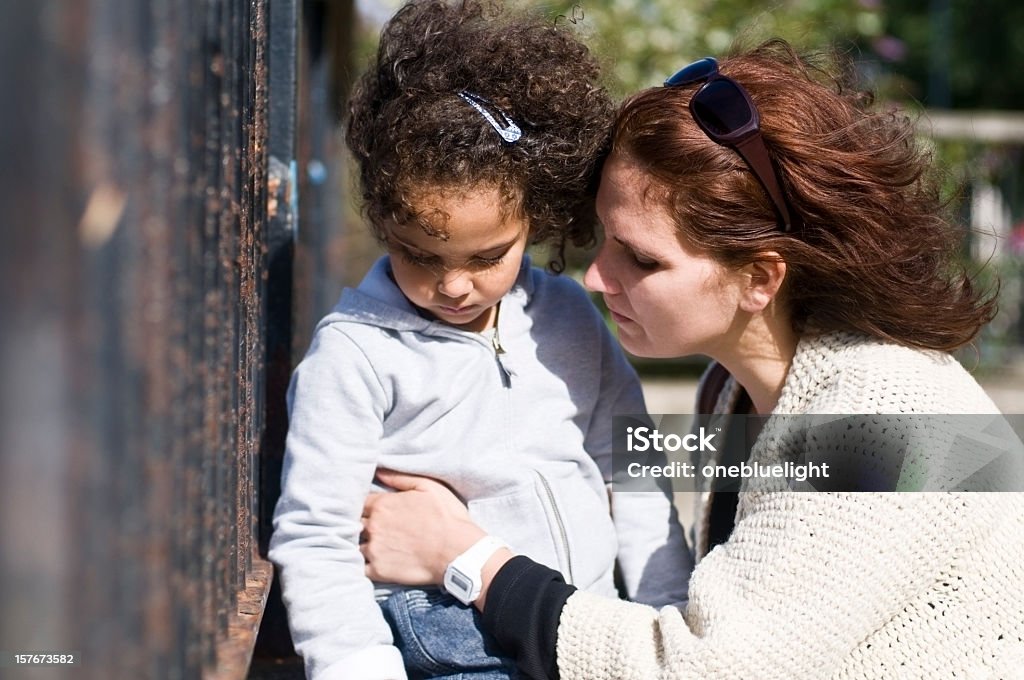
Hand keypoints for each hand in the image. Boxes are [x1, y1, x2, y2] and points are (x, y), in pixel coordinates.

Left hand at [361, 470, 486, 584]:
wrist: (459, 552)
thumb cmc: (447, 518)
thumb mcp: (428, 487)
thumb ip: (400, 479)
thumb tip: (379, 471)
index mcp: (383, 505)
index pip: (358, 502)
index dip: (364, 505)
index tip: (369, 509)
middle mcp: (373, 526)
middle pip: (353, 523)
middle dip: (358, 523)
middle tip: (369, 527)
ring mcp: (374, 550)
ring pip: (353, 545)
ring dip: (360, 544)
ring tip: (371, 545)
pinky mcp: (379, 571)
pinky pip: (359, 567)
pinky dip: (361, 565)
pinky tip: (369, 562)